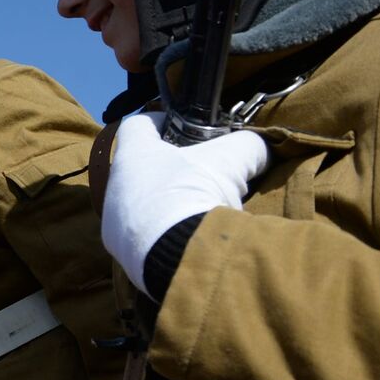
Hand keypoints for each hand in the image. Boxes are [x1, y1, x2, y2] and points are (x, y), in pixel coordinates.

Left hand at [104, 112, 268, 291]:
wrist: (181, 255)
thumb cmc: (196, 193)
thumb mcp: (231, 160)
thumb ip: (248, 145)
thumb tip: (264, 146)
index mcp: (133, 155)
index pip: (137, 125)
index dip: (160, 121)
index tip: (181, 127)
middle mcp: (116, 188)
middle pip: (141, 168)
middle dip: (171, 169)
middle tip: (202, 174)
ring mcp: (115, 225)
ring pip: (143, 206)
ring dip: (169, 205)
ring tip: (201, 210)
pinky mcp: (126, 257)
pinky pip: (146, 239)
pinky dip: (168, 235)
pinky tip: (192, 236)